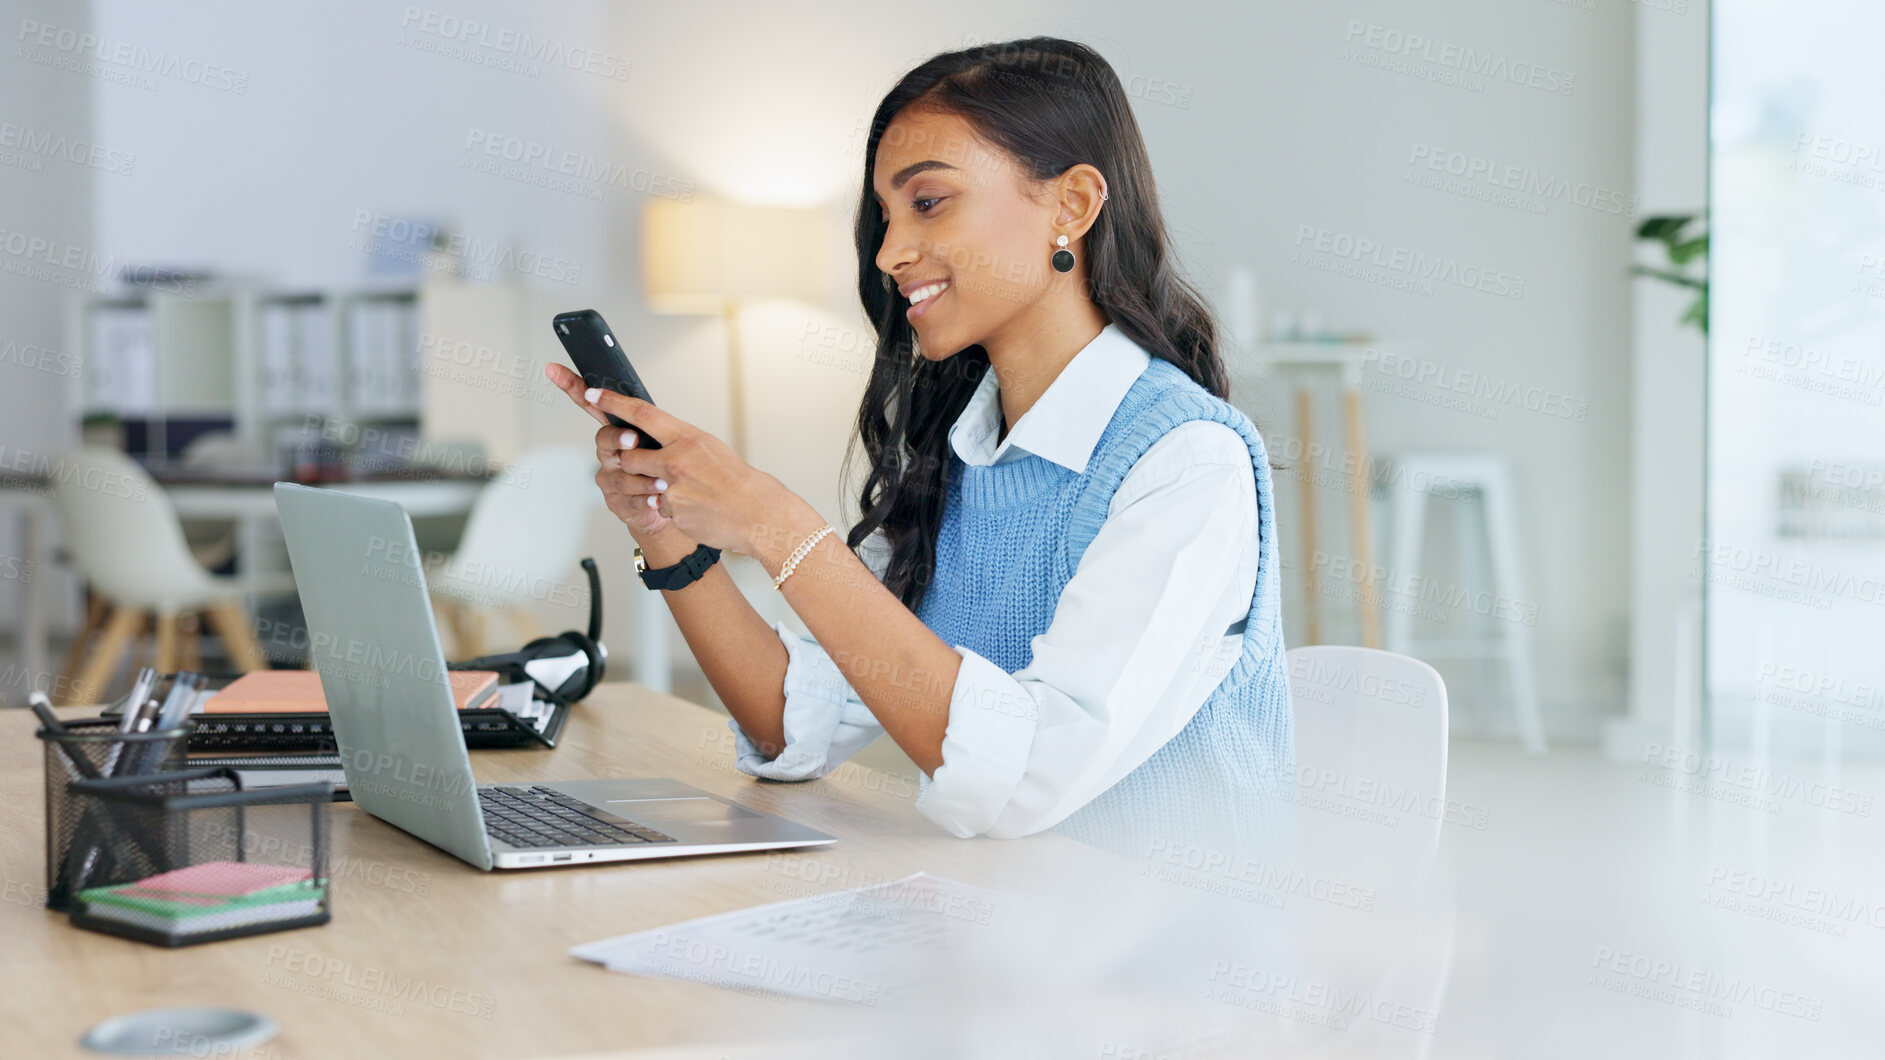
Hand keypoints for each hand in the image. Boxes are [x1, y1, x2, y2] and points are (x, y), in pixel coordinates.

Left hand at [543, 362, 782, 553]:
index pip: (642, 413)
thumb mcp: (709, 448)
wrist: (757, 513)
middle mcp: (676, 459)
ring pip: (641, 484)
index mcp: (687, 437)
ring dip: (652, 488)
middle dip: (630, 462)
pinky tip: (694, 509)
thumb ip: (680, 442)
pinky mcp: (671, 511)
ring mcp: (672, 487)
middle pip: (629, 456)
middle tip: (648, 468)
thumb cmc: (736, 481)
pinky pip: (658, 508)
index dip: (613, 402)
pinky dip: (671, 510)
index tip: (591, 393)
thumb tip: (657, 438)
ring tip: (684, 491)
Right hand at [545, 362, 675, 538]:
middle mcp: (609, 453)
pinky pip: (627, 501)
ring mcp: (611, 478)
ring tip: (662, 483)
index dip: (572, 386)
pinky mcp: (618, 502)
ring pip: (618, 475)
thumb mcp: (665, 438)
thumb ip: (647, 418)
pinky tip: (656, 500)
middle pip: (603, 439)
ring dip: (641, 479)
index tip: (555, 370)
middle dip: (617, 438)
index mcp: (618, 431)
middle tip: (633, 440)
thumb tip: (636, 398)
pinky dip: (644, 501)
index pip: (591, 404)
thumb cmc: (669, 468)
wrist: (676, 504)